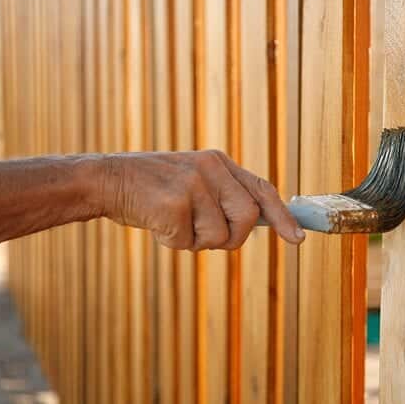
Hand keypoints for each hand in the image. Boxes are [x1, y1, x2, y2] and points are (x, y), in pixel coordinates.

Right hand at [100, 150, 305, 250]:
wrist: (107, 179)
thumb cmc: (152, 188)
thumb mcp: (193, 181)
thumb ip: (223, 196)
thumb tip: (258, 222)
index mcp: (218, 162)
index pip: (261, 189)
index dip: (282, 216)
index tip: (297, 240)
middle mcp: (211, 168)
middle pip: (248, 218)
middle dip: (232, 238)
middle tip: (203, 235)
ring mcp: (193, 183)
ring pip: (219, 237)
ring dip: (197, 241)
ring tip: (173, 222)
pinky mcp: (174, 203)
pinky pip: (187, 243)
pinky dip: (172, 243)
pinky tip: (156, 223)